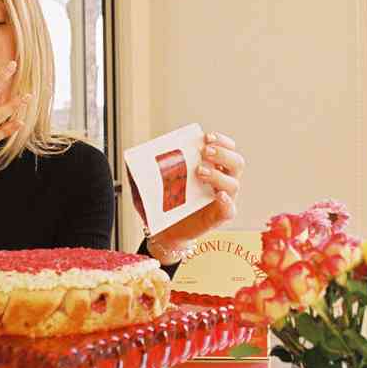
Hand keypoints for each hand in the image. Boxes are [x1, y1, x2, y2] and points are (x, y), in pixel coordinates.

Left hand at [150, 131, 244, 258]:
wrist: (165, 231)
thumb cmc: (163, 203)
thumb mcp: (153, 184)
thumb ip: (145, 172)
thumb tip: (130, 162)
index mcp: (211, 167)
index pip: (227, 148)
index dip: (221, 140)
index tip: (206, 137)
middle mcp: (221, 181)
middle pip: (236, 162)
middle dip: (222, 154)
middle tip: (205, 152)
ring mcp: (222, 199)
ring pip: (233, 183)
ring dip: (218, 175)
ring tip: (200, 172)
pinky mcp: (218, 217)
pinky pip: (229, 210)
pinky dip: (226, 202)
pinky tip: (219, 196)